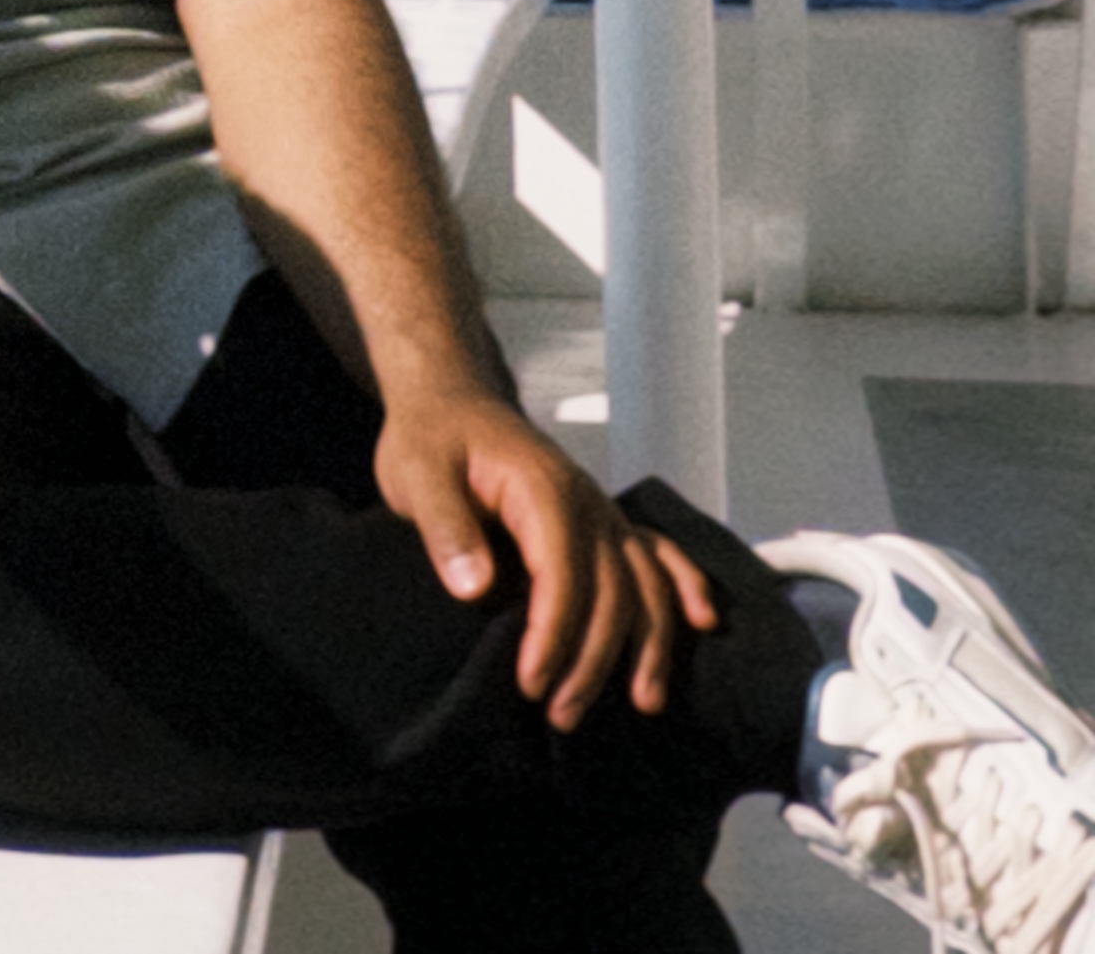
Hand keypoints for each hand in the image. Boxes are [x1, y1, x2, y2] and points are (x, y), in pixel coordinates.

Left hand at [373, 385, 721, 730]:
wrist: (450, 397)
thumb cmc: (430, 437)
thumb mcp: (415, 472)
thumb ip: (444, 525)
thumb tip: (475, 587)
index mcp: (543, 488)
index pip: (563, 575)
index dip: (553, 636)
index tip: (531, 685)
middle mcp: (587, 501)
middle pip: (612, 591)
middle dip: (593, 661)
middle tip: (561, 717)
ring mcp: (602, 510)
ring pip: (645, 582)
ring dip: (647, 645)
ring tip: (642, 704)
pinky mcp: (604, 520)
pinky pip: (657, 553)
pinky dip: (683, 586)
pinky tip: (701, 623)